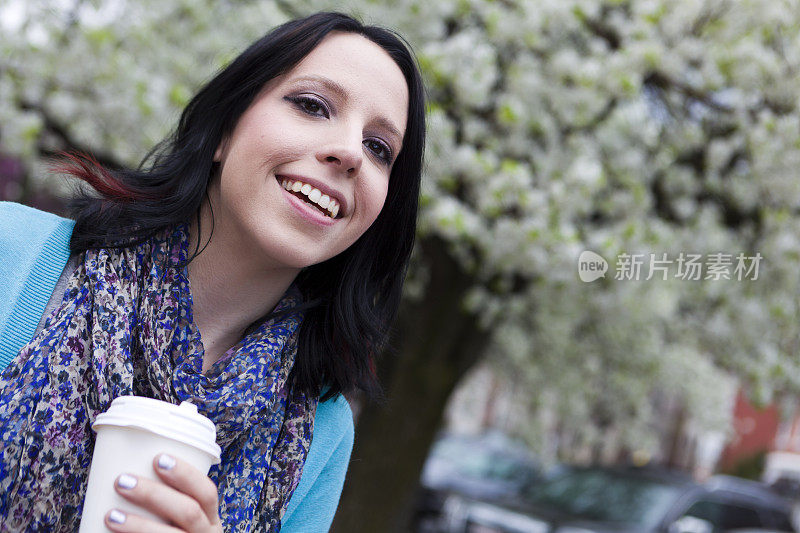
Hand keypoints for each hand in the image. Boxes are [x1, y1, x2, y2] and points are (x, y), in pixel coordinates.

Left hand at [104, 453, 222, 532]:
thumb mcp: (183, 521)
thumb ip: (168, 502)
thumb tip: (129, 473)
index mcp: (210, 518)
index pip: (207, 492)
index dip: (186, 474)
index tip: (159, 458)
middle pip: (188, 512)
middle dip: (154, 495)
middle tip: (123, 481)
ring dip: (139, 525)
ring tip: (112, 515)